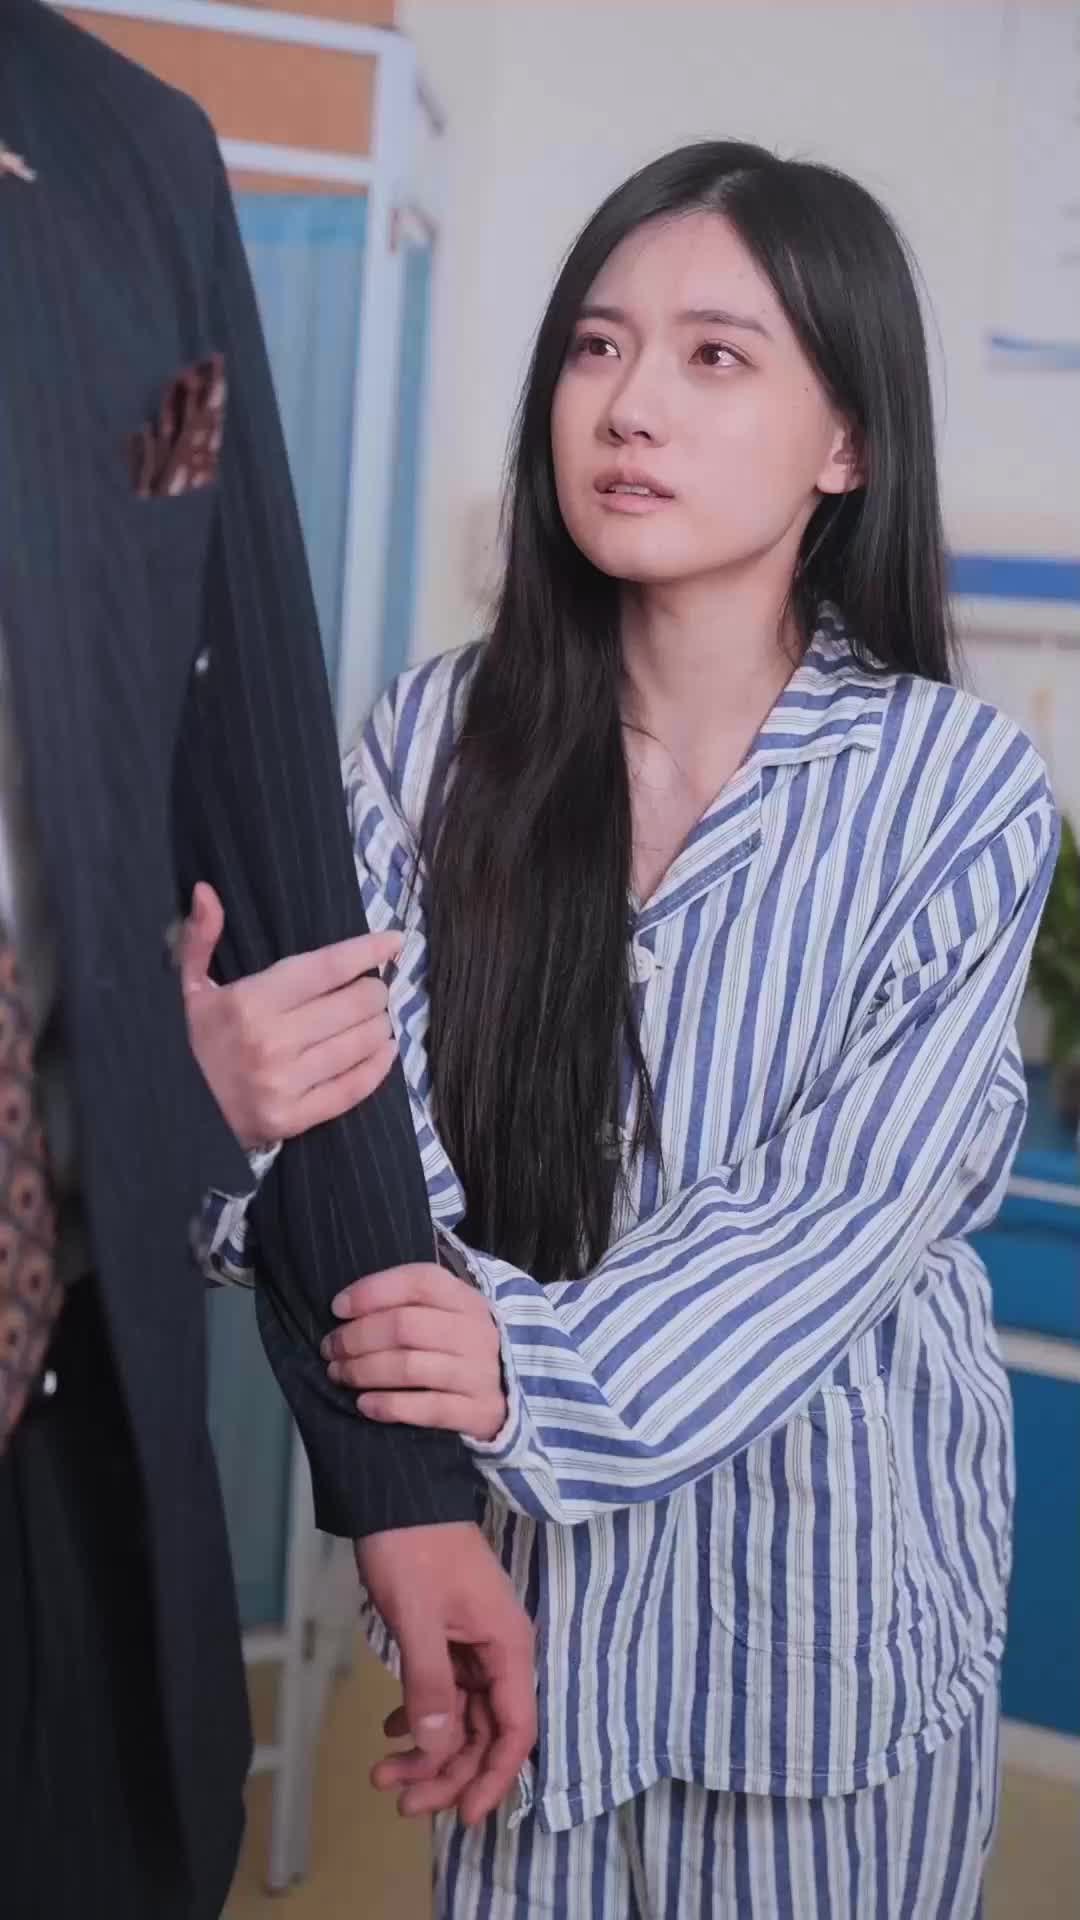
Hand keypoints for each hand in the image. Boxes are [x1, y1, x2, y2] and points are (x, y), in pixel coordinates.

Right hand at [179, 882, 401, 1149]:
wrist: (170, 1114)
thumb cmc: (188, 1043)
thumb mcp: (187, 989)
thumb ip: (200, 939)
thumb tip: (207, 891)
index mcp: (248, 1003)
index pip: (325, 968)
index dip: (365, 952)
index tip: (394, 941)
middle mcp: (271, 1042)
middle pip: (355, 1004)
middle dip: (374, 991)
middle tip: (372, 989)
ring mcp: (285, 1084)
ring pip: (362, 1043)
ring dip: (380, 1026)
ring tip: (375, 1018)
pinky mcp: (294, 1119)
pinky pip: (355, 1088)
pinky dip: (379, 1066)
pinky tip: (384, 1050)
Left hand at [322, 1262, 506, 1441]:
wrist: (507, 1392)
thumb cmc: (457, 1346)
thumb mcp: (445, 1314)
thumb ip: (406, 1304)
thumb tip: (344, 1307)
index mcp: (464, 1299)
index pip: (418, 1282)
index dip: (371, 1292)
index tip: (337, 1307)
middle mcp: (475, 1332)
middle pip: (405, 1327)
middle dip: (356, 1338)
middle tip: (331, 1349)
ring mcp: (478, 1373)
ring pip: (409, 1367)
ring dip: (363, 1371)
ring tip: (339, 1374)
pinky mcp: (477, 1411)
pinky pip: (427, 1409)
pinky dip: (389, 1406)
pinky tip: (364, 1405)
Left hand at [356, 1521, 535, 1824]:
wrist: (395, 1490)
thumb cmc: (412, 1548)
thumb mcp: (418, 1617)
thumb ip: (431, 1685)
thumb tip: (439, 1750)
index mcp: (507, 1646)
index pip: (516, 1730)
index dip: (493, 1778)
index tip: (462, 1815)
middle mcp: (499, 1650)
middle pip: (484, 1732)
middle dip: (446, 1772)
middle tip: (399, 1800)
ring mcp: (473, 1643)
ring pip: (460, 1717)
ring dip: (427, 1749)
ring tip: (382, 1775)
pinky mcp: (449, 1635)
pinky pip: (443, 1692)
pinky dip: (418, 1716)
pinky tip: (388, 1729)